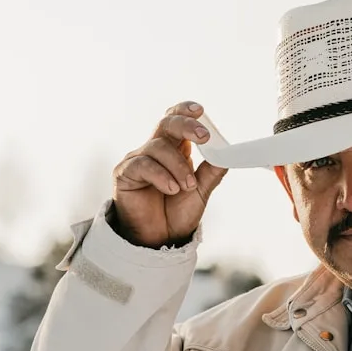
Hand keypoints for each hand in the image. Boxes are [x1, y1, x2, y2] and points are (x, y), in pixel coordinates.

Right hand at [112, 101, 226, 247]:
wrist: (161, 240)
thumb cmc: (177, 213)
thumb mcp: (201, 192)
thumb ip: (212, 172)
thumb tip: (227, 153)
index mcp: (174, 150)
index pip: (176, 120)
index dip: (185, 111)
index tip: (201, 111)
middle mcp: (155, 150)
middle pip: (166, 124)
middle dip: (185, 126)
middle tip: (204, 137)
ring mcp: (138, 160)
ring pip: (158, 147)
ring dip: (178, 166)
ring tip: (187, 186)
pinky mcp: (124, 174)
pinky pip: (142, 165)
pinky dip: (161, 176)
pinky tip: (171, 189)